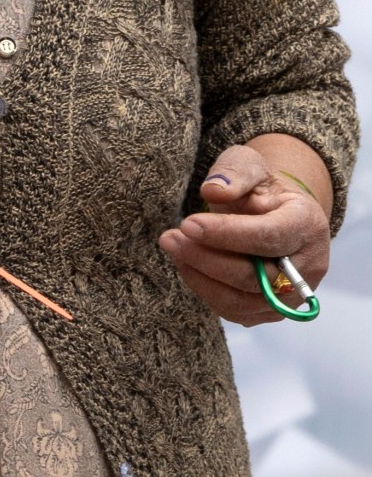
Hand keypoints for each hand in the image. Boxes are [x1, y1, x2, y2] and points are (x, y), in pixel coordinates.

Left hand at [159, 145, 330, 326]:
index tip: (188, 224)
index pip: (270, 237)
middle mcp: (309, 266)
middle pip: (255, 276)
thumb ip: (233, 174)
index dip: (227, 234)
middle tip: (169, 238)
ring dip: (199, 277)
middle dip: (205, 257)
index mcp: (308, 225)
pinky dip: (205, 290)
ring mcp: (292, 294)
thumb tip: (213, 191)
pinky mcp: (270, 310)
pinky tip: (187, 265)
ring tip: (174, 248)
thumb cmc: (258, 188)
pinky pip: (234, 311)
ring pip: (241, 300)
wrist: (272, 213)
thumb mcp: (248, 165)